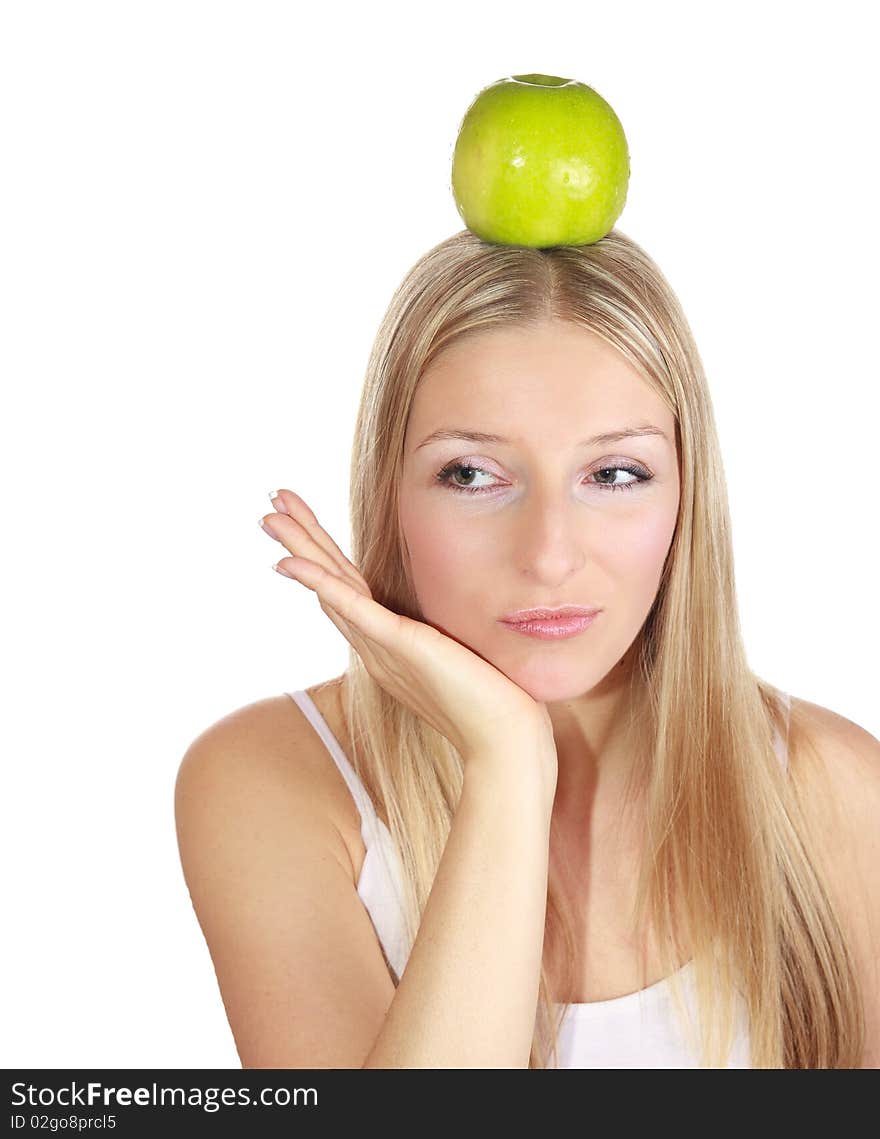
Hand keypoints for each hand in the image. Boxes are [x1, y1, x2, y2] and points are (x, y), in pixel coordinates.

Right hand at [259, 490, 556, 777]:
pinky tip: (291, 562)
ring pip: (331, 587)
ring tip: (270, 516)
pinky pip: (352, 608)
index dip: (324, 555)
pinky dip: (320, 582)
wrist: (506, 744)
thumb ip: (448, 636)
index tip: (302, 521)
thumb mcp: (465, 654)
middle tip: (271, 505)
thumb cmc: (496, 703)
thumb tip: (456, 621)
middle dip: (301, 540)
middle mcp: (376, 647)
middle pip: (330, 582)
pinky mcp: (400, 645)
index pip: (349, 590)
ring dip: (300, 548)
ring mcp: (383, 647)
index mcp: (389, 646)